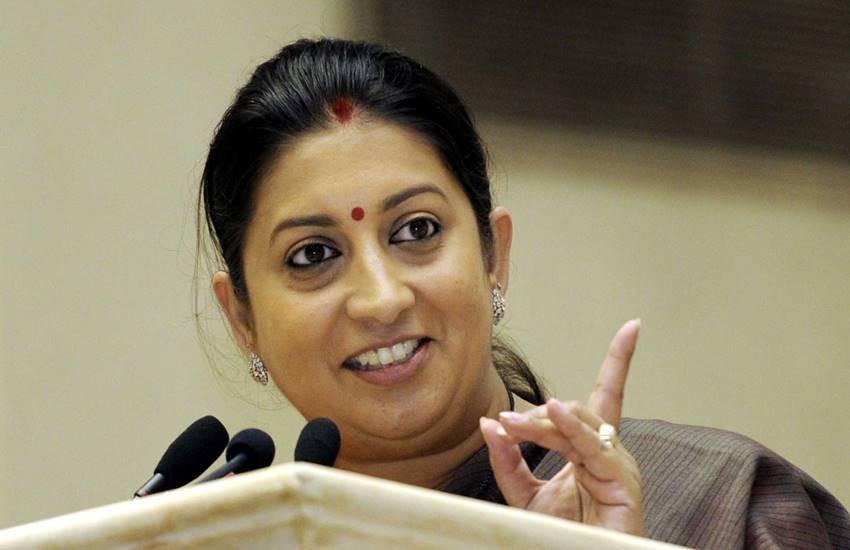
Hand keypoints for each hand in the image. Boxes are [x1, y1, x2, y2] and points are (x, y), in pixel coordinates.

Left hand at [479, 319, 643, 535]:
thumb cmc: (560, 535)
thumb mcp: (524, 496)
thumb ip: (508, 461)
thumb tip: (489, 423)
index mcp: (590, 448)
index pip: (606, 393)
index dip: (619, 360)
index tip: (633, 327)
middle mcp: (608, 450)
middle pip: (575, 411)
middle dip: (538, 415)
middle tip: (505, 425)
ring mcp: (618, 465)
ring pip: (579, 425)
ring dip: (542, 423)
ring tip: (513, 425)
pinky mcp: (623, 483)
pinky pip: (592, 448)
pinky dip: (571, 430)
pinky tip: (552, 416)